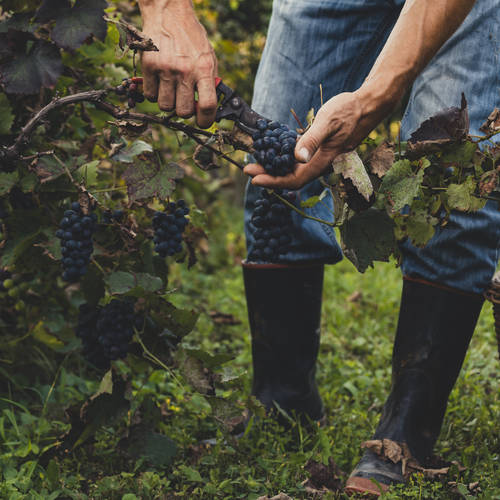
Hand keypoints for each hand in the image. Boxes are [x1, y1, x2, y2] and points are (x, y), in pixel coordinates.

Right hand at [139, 0, 217, 127]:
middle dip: (184, 111)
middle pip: (184, 111)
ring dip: (168, 103)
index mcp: (204, 69)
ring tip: (171, 89)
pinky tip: (159, 83)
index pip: (208, 106)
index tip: (202, 122)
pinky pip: (150, 96)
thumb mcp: (208, 57)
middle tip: (184, 101)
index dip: (206, 120)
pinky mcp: (149, 66)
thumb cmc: (191, 38)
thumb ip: (209, 82)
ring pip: (165, 107)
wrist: (168, 12)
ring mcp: (166, 69)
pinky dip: (154, 94)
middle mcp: (185, 71)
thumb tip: (209, 110)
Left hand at [244, 89, 392, 189]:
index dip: (273, 182)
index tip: (254, 178)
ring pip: (294, 171)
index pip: (294, 180)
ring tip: (255, 162)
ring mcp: (318, 158)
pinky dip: (282, 160)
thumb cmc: (348, 111)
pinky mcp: (317, 150)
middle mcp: (319, 164)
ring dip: (274, 169)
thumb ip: (313, 140)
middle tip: (247, 169)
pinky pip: (297, 161)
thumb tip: (298, 158)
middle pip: (291, 178)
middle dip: (268, 176)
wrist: (365, 106)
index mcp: (321, 161)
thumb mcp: (328, 122)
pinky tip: (272, 152)